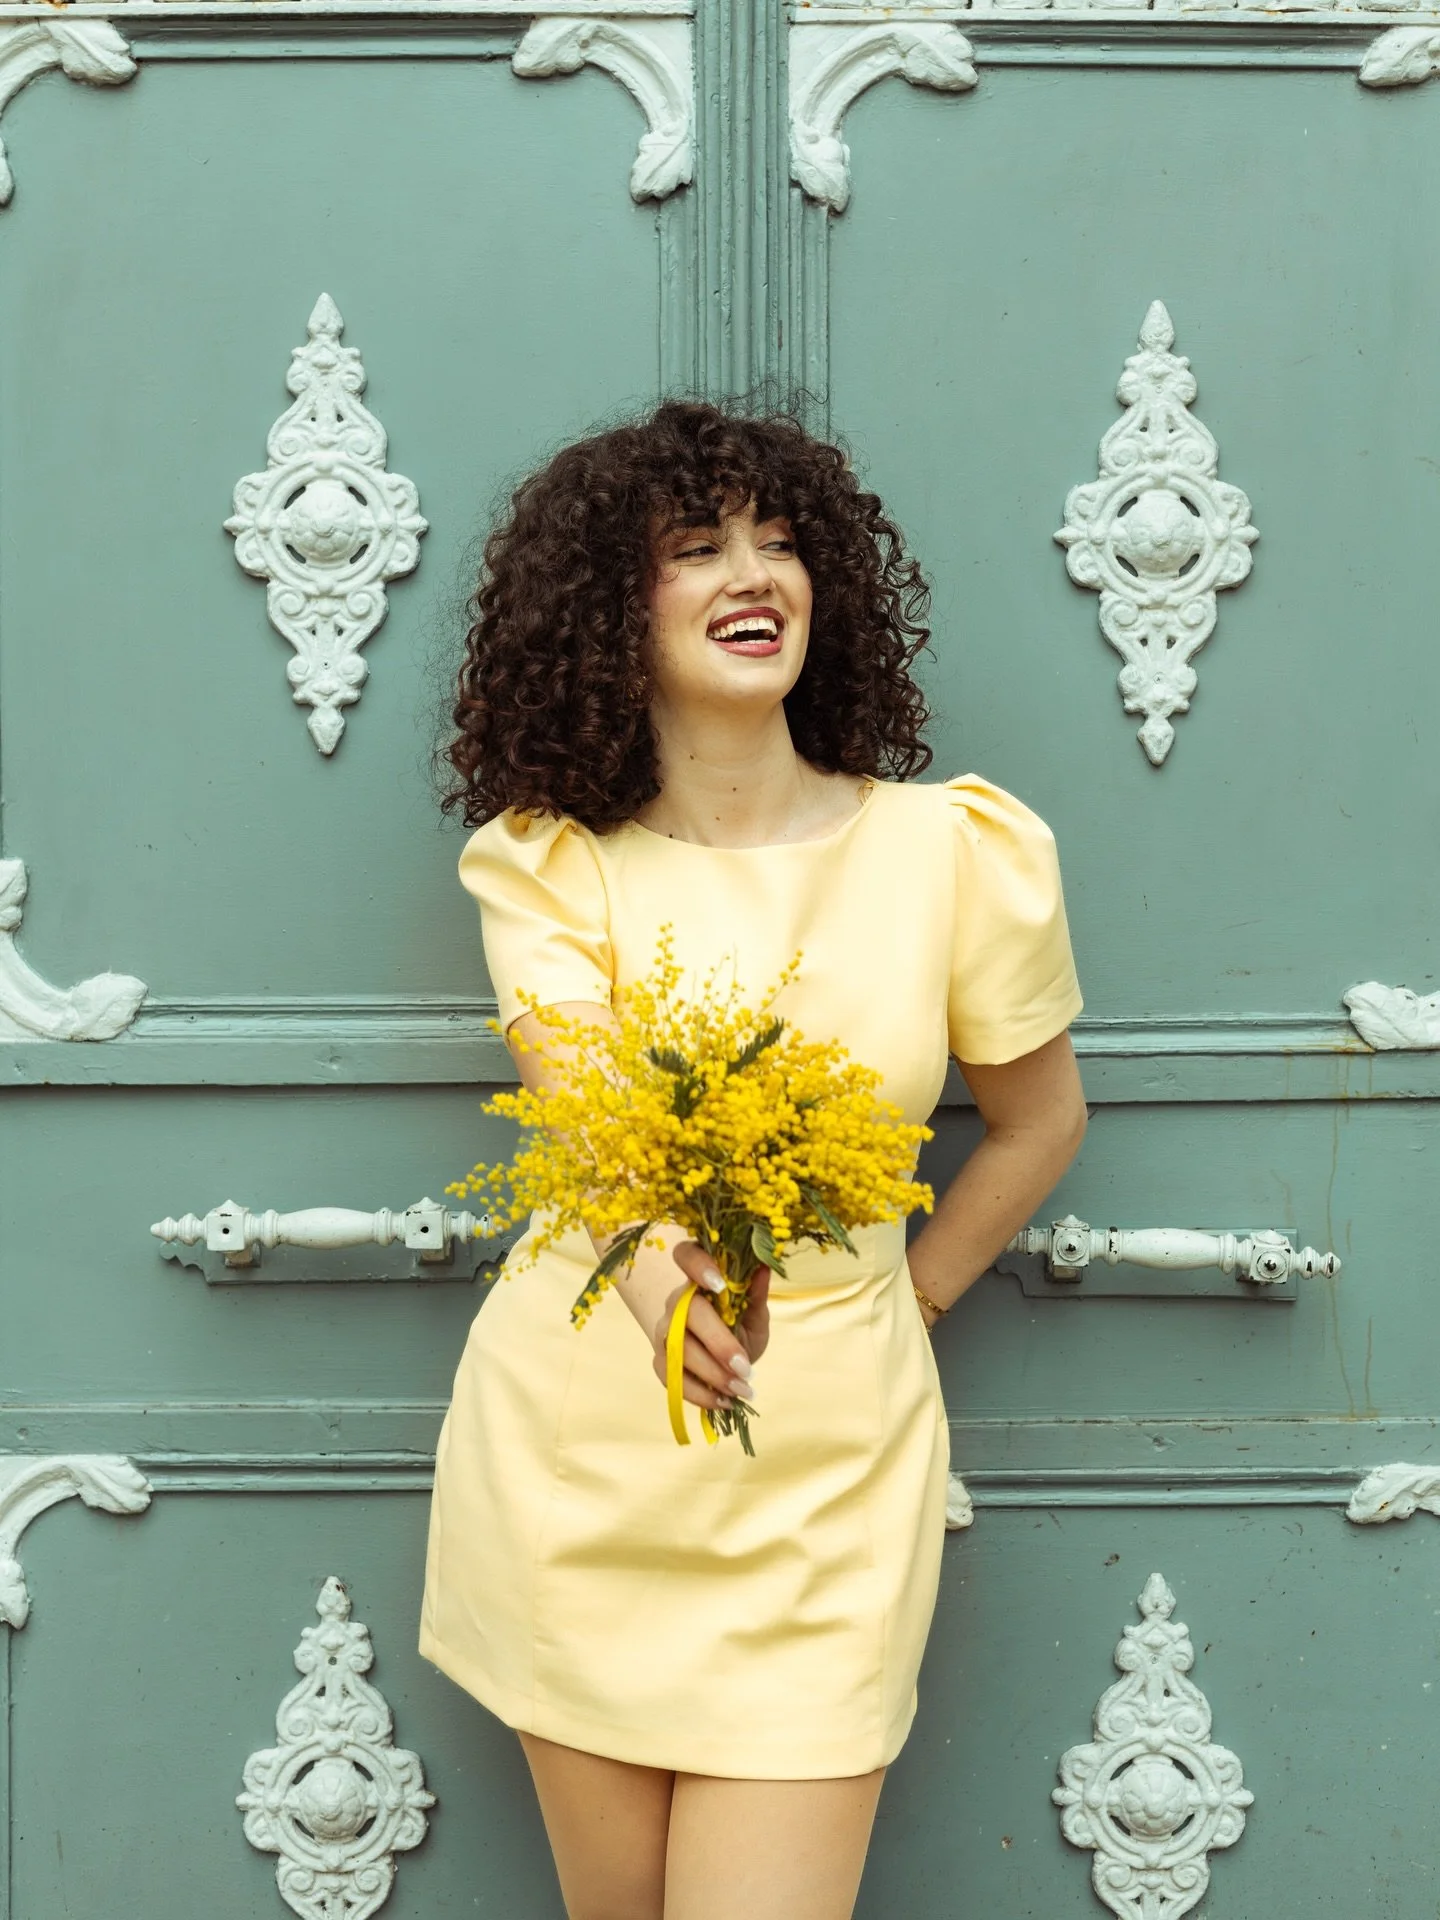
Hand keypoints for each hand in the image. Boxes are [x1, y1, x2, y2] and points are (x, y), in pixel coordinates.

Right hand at [650, 1242, 770, 1413]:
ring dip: (712, 1374)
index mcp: (700, 1278)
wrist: (727, 1359)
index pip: (686, 1255)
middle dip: (718, 1343)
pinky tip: (723, 1402)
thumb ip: (756, 1293)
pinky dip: (699, 1394)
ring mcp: (665, 1331)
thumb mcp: (754, 1314)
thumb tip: (764, 1266)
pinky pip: (672, 1378)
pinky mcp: (661, 1360)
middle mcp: (677, 1301)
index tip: (720, 1284)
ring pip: (678, 1350)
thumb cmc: (740, 1327)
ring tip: (742, 1390)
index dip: (698, 1265)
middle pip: (687, 1313)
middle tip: (745, 1369)